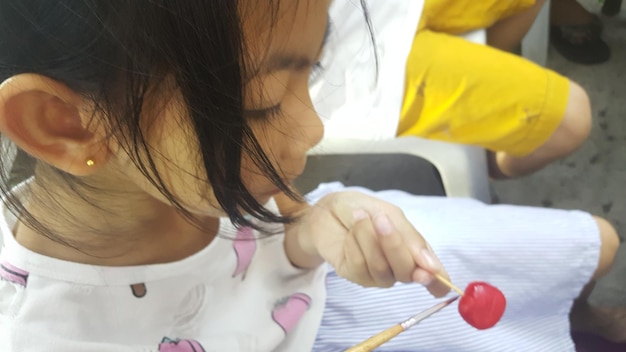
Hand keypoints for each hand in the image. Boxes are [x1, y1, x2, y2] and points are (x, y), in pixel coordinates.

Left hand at [295, 191, 449, 296]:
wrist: (330, 209)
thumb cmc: (363, 210)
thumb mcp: (392, 214)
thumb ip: (412, 239)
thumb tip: (431, 266)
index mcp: (414, 252)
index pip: (432, 275)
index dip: (437, 280)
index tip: (431, 274)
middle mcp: (398, 268)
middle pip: (406, 271)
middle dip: (393, 244)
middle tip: (381, 220)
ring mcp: (377, 275)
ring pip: (381, 268)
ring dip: (369, 239)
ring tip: (360, 217)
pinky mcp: (355, 276)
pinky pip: (360, 265)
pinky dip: (355, 243)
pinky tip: (350, 232)